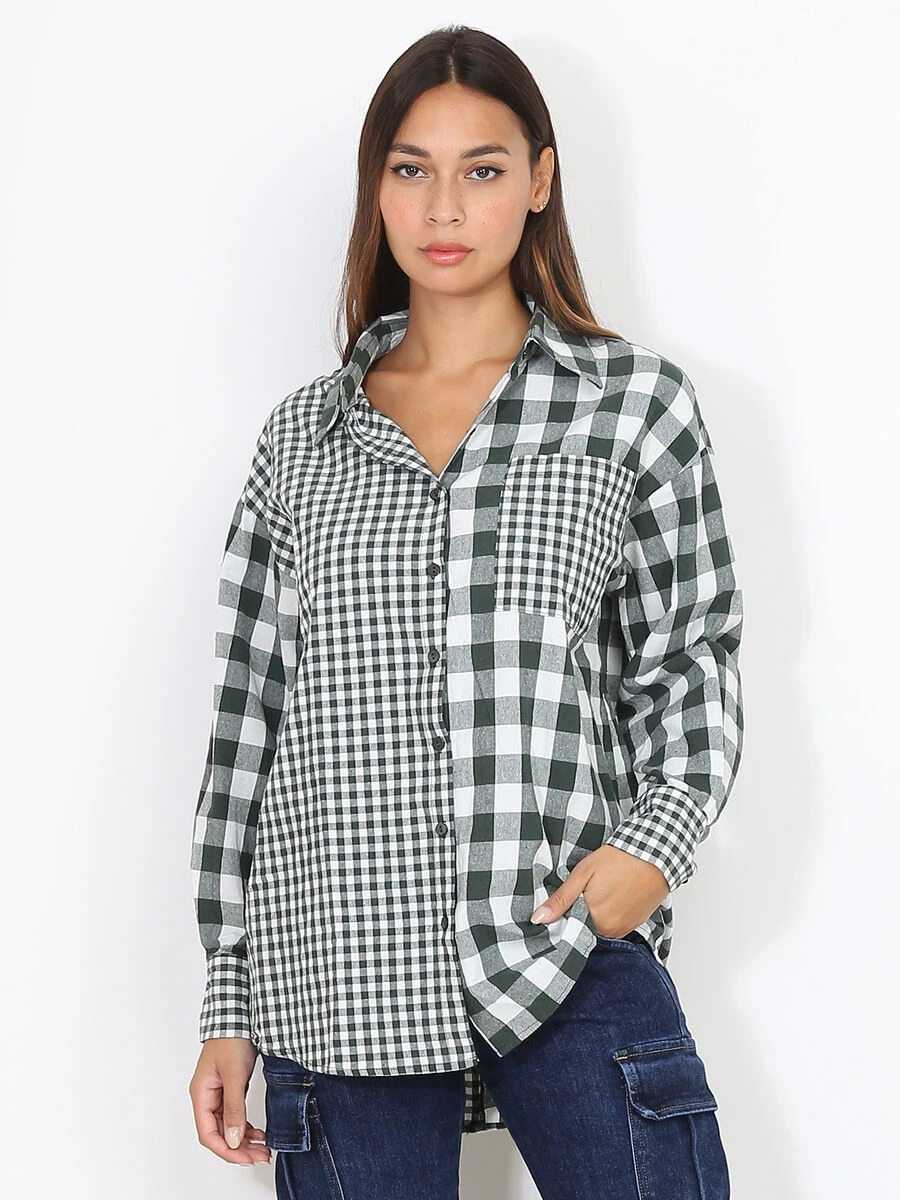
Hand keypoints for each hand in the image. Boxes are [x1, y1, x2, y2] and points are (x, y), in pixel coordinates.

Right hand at [189, 1038, 270, 1165]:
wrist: (239, 1014)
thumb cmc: (232, 1037)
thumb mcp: (235, 1074)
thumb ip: (234, 1108)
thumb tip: (234, 1140)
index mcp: (201, 1094)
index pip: (208, 1134)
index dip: (226, 1150)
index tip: (246, 1158)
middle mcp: (207, 1097)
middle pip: (219, 1134)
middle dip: (239, 1149)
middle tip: (261, 1156)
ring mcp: (219, 1093)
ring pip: (228, 1127)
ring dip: (244, 1140)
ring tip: (263, 1148)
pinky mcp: (231, 1087)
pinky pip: (235, 1115)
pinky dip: (246, 1126)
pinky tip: (259, 1132)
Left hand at [529, 845, 669, 936]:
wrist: (654, 854)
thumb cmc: (618, 859)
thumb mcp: (583, 874)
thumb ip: (561, 899)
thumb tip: (538, 919)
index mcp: (594, 921)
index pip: (570, 929)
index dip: (565, 917)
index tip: (564, 904)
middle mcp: (611, 931)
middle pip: (586, 929)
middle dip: (580, 915)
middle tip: (583, 892)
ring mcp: (625, 928)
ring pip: (601, 928)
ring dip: (596, 916)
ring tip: (600, 892)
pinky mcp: (636, 923)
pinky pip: (616, 925)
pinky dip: (611, 915)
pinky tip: (612, 896)